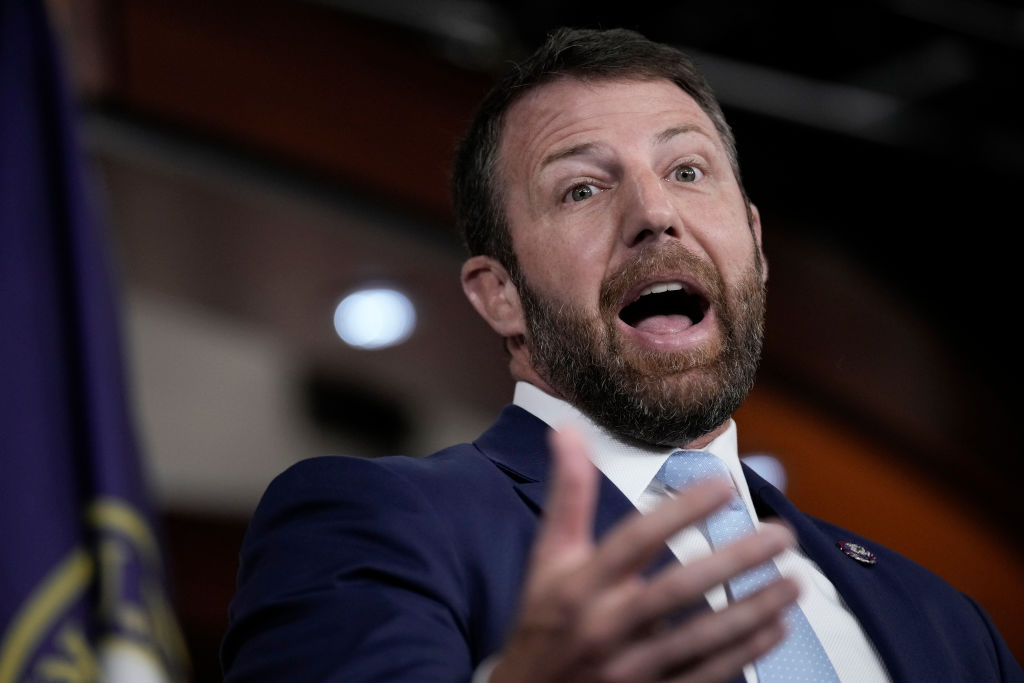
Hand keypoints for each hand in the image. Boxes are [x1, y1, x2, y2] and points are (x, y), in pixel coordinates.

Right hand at [490, 427, 798, 682]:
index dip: (680, 511)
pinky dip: (746, 652)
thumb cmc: (544, 618)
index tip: (724, 485)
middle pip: (678, 589)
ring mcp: (630, 667)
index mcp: (580, 585)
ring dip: (753, 608)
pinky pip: (706, 674)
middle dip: (734, 560)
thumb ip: (568, 496)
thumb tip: (569, 431)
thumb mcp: (548, 556)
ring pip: (702, 637)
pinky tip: (777, 627)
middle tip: (780, 535)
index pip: (635, 540)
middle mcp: (606, 626)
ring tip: (794, 579)